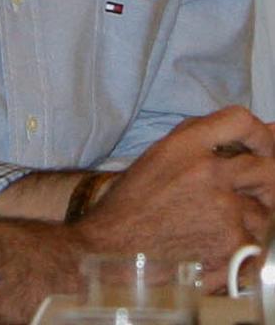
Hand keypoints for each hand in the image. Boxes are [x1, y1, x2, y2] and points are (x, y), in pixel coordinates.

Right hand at [0, 107, 274, 321]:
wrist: (114, 251)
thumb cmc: (133, 206)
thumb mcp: (161, 157)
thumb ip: (205, 140)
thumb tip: (257, 131)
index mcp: (185, 145)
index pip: (239, 121)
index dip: (261, 133)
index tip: (265, 145)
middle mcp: (206, 172)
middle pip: (266, 169)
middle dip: (267, 184)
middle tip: (255, 195)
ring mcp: (222, 210)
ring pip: (264, 212)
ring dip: (251, 221)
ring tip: (217, 229)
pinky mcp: (231, 245)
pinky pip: (256, 244)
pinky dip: (242, 249)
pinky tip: (214, 249)